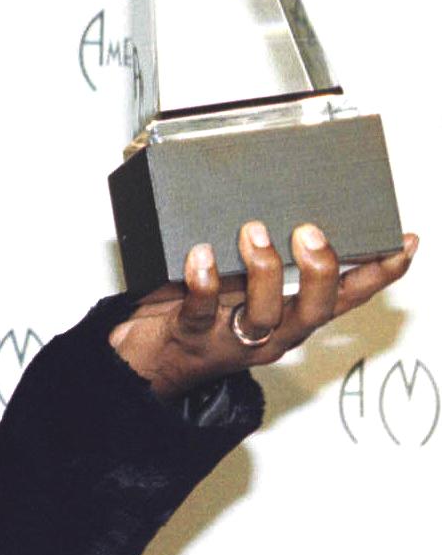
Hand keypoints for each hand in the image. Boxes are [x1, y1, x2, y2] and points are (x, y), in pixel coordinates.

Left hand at [109, 222, 416, 399]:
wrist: (152, 355)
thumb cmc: (200, 310)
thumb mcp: (242, 285)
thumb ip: (266, 255)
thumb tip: (282, 199)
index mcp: (292, 316)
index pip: (346, 297)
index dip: (379, 274)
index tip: (403, 243)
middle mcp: (271, 331)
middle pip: (314, 311)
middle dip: (319, 271)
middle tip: (310, 232)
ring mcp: (232, 337)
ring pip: (262, 314)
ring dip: (263, 270)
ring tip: (254, 230)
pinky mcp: (192, 334)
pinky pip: (201, 310)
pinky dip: (203, 281)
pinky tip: (200, 253)